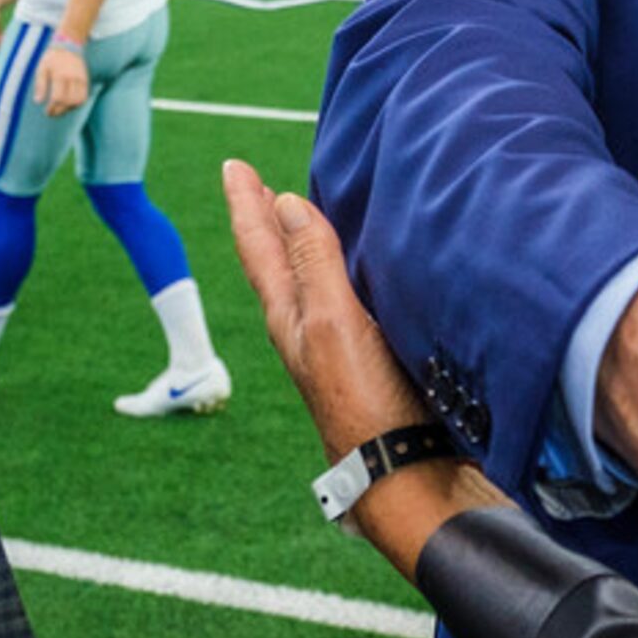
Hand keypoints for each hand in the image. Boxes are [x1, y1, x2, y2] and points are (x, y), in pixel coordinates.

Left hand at [34, 44, 88, 114]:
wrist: (68, 46)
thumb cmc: (51, 58)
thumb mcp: (41, 68)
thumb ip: (40, 85)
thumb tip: (38, 101)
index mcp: (59, 75)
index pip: (58, 97)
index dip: (52, 108)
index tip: (47, 111)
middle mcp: (72, 78)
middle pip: (68, 101)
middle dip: (60, 111)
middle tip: (52, 113)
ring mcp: (81, 80)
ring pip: (78, 101)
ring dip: (69, 108)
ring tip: (60, 109)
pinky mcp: (86, 81)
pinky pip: (84, 97)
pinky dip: (77, 103)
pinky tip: (69, 104)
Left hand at [223, 159, 427, 465]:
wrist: (405, 471)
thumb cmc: (365, 400)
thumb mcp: (331, 322)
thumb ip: (313, 264)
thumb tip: (286, 203)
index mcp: (289, 317)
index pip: (259, 247)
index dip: (246, 203)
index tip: (232, 166)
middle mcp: (307, 328)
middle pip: (277, 262)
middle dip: (268, 220)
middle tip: (257, 186)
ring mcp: (337, 345)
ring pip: (309, 280)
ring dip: (302, 244)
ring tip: (300, 216)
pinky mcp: (371, 356)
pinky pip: (343, 297)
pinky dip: (338, 270)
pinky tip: (355, 271)